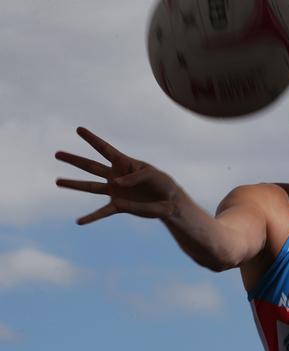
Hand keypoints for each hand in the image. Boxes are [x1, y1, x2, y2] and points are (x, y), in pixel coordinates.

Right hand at [55, 127, 178, 224]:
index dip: (92, 139)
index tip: (79, 129)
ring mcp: (115, 191)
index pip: (105, 149)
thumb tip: (116, 183)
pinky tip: (79, 221)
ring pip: (90, 186)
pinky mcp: (119, 206)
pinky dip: (91, 217)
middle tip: (56, 153)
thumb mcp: (151, 175)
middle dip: (74, 160)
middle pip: (90, 166)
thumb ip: (134, 177)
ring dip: (73, 185)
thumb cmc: (161, 182)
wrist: (169, 201)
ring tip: (57, 181)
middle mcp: (115, 176)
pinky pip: (102, 212)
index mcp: (124, 163)